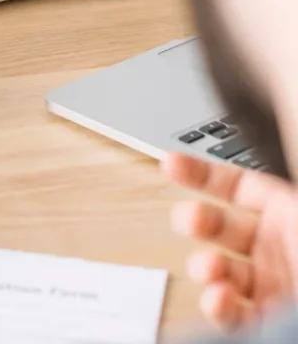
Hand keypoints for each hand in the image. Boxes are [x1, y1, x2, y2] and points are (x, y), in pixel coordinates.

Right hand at [164, 152, 297, 328]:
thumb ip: (283, 177)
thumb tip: (260, 135)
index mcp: (292, 209)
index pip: (236, 187)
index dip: (200, 175)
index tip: (170, 166)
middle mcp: (283, 246)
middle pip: (223, 228)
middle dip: (197, 222)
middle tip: (187, 221)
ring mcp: (279, 286)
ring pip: (223, 272)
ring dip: (207, 269)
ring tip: (211, 271)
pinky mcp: (276, 321)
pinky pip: (238, 315)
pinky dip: (221, 308)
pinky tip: (218, 300)